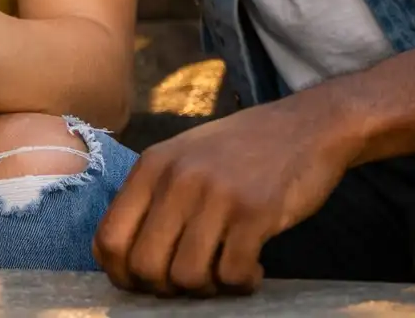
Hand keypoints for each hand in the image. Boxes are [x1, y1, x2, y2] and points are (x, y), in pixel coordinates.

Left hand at [94, 96, 358, 295]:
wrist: (306, 125)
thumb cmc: (241, 149)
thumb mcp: (184, 157)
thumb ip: (154, 197)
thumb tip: (124, 257)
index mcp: (152, 166)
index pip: (108, 238)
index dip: (121, 274)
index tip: (143, 283)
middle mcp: (177, 179)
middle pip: (144, 266)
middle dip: (165, 288)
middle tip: (191, 280)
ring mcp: (216, 195)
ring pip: (187, 276)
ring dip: (206, 288)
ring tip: (223, 272)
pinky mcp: (255, 212)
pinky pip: (233, 274)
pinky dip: (242, 283)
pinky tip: (253, 267)